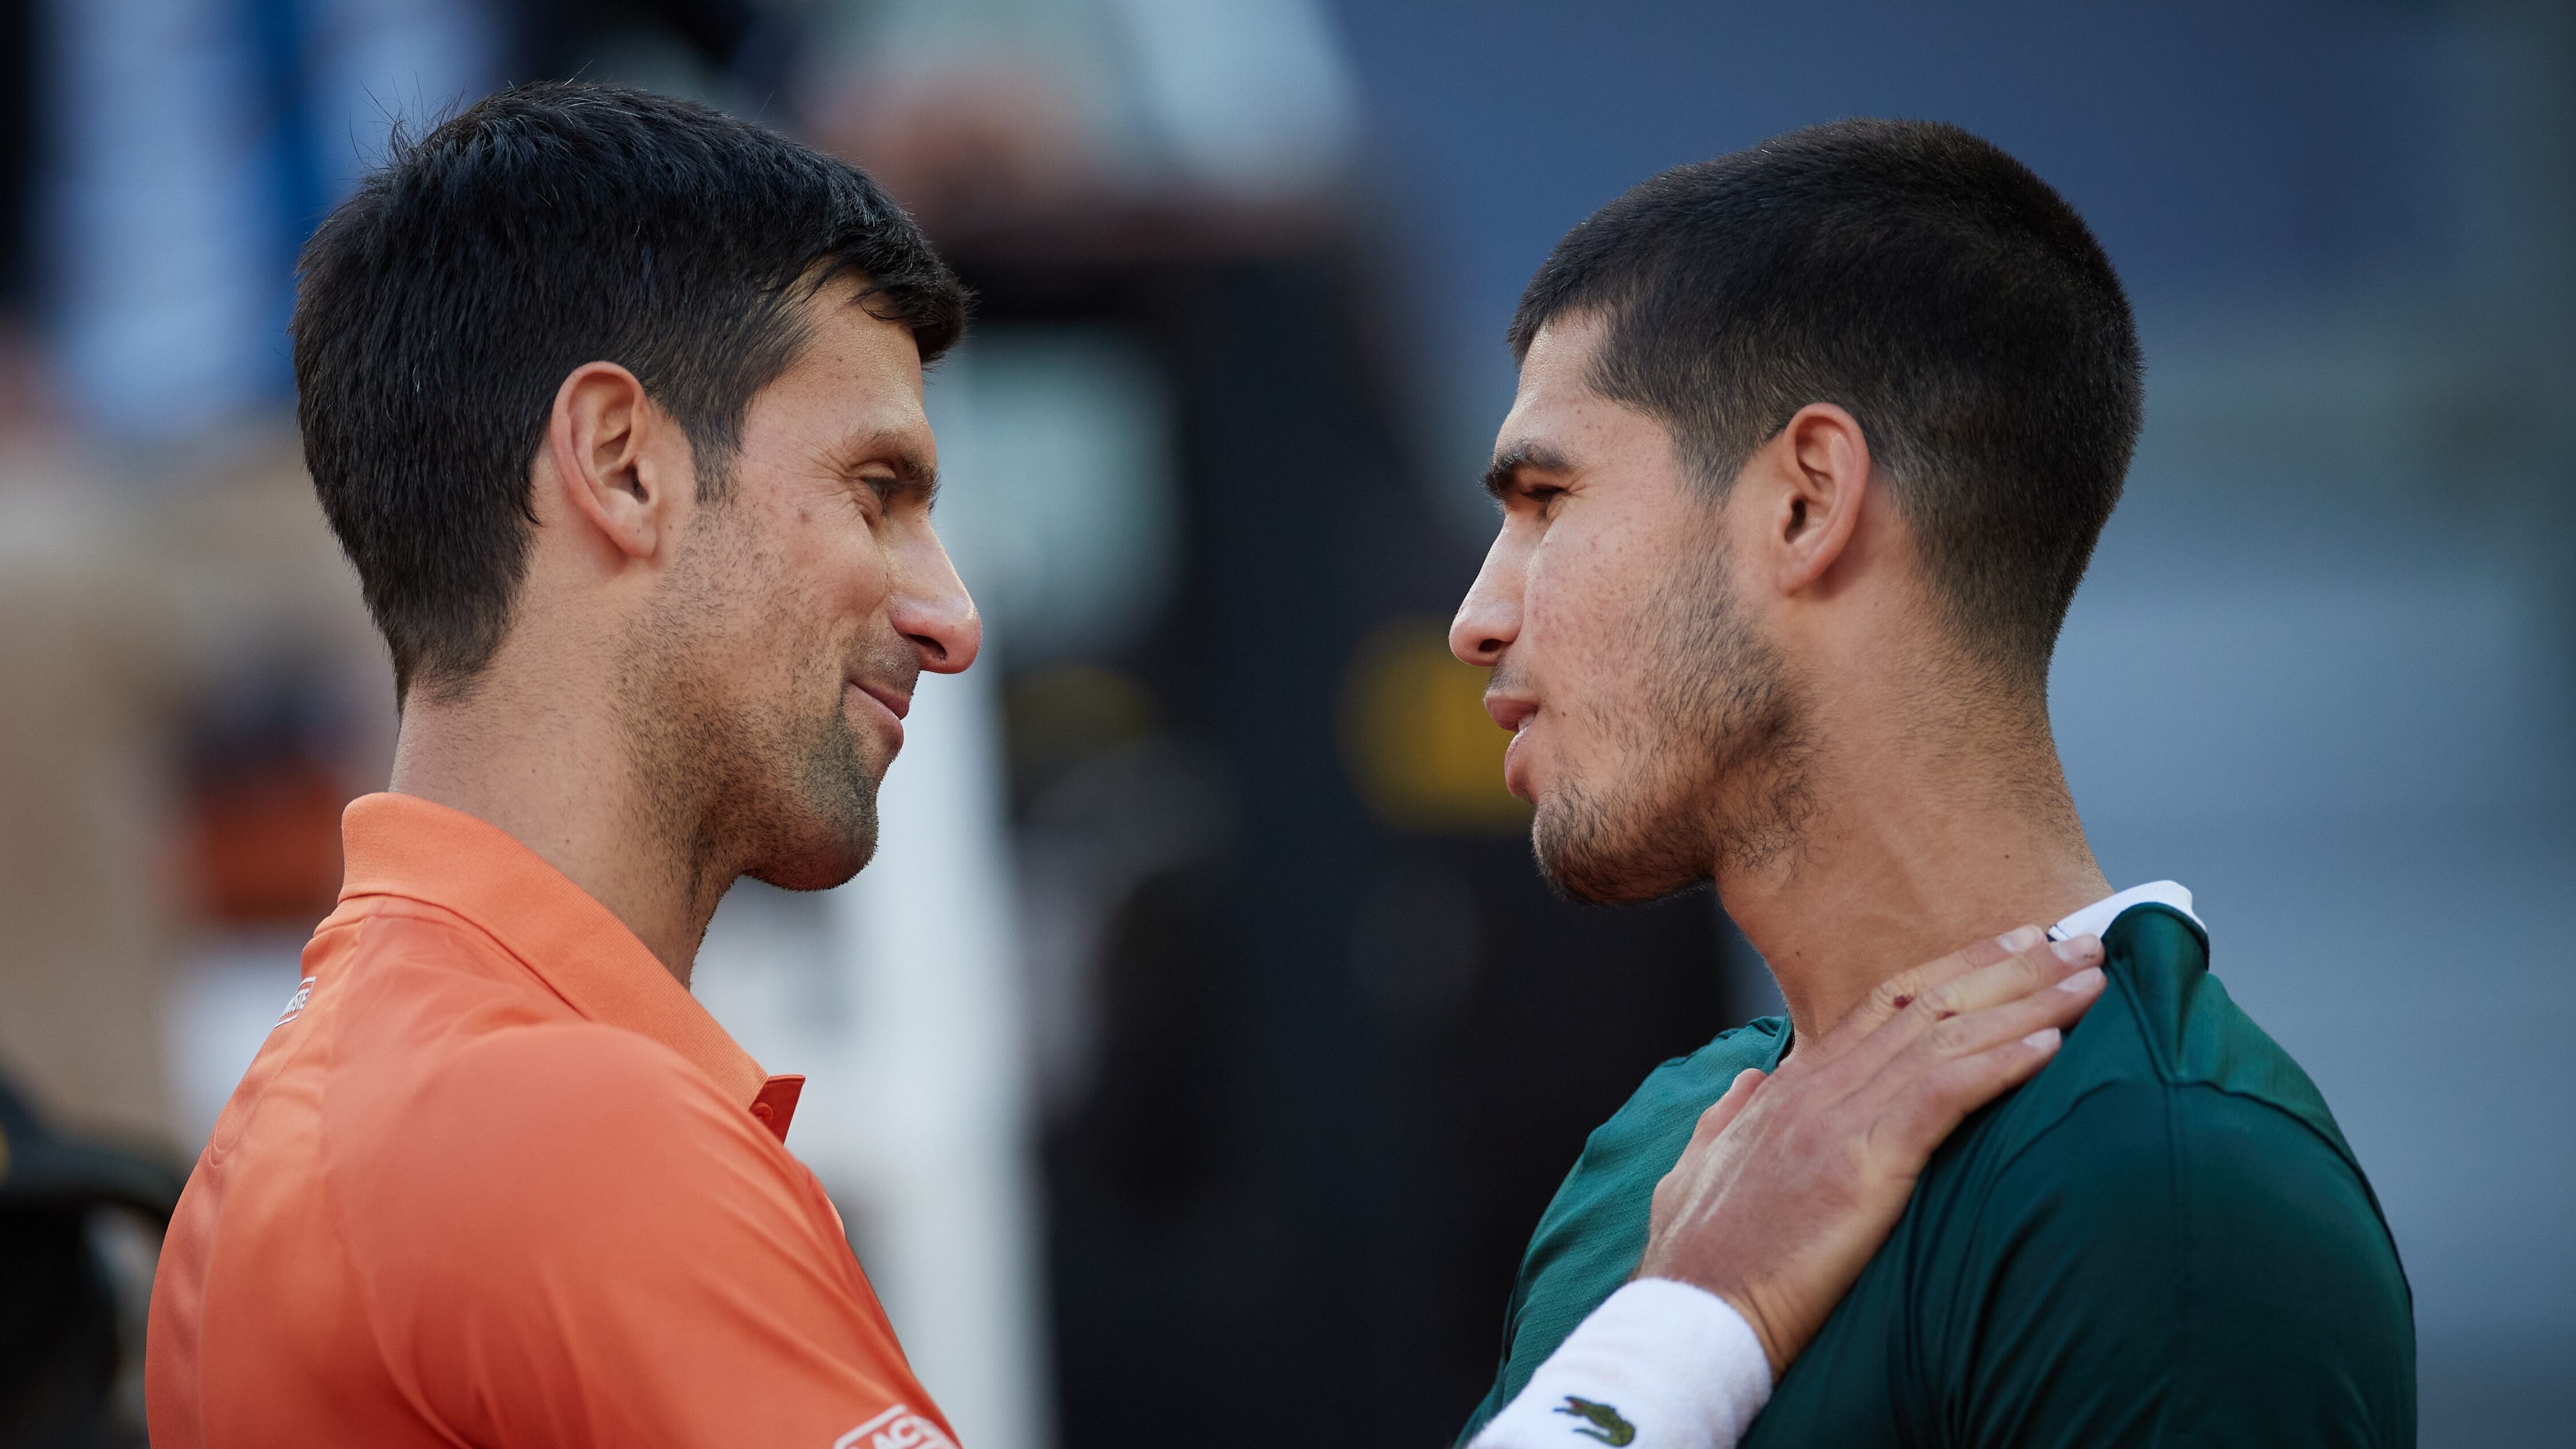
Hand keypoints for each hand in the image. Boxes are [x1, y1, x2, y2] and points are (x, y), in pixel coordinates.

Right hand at [1635, 926, 2106, 1377]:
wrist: (1690, 1317)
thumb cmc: (1697, 1263)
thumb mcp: (1697, 1173)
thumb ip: (1727, 1121)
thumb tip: (1751, 1082)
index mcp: (1786, 1092)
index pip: (1881, 1007)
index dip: (1952, 971)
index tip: (2010, 946)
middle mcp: (1814, 1090)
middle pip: (1926, 1005)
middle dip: (2008, 967)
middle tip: (2076, 941)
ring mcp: (1836, 1123)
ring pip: (1945, 1038)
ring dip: (2027, 1003)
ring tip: (2089, 980)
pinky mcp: (1860, 1167)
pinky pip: (1943, 1096)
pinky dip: (1999, 1063)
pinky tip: (2051, 1043)